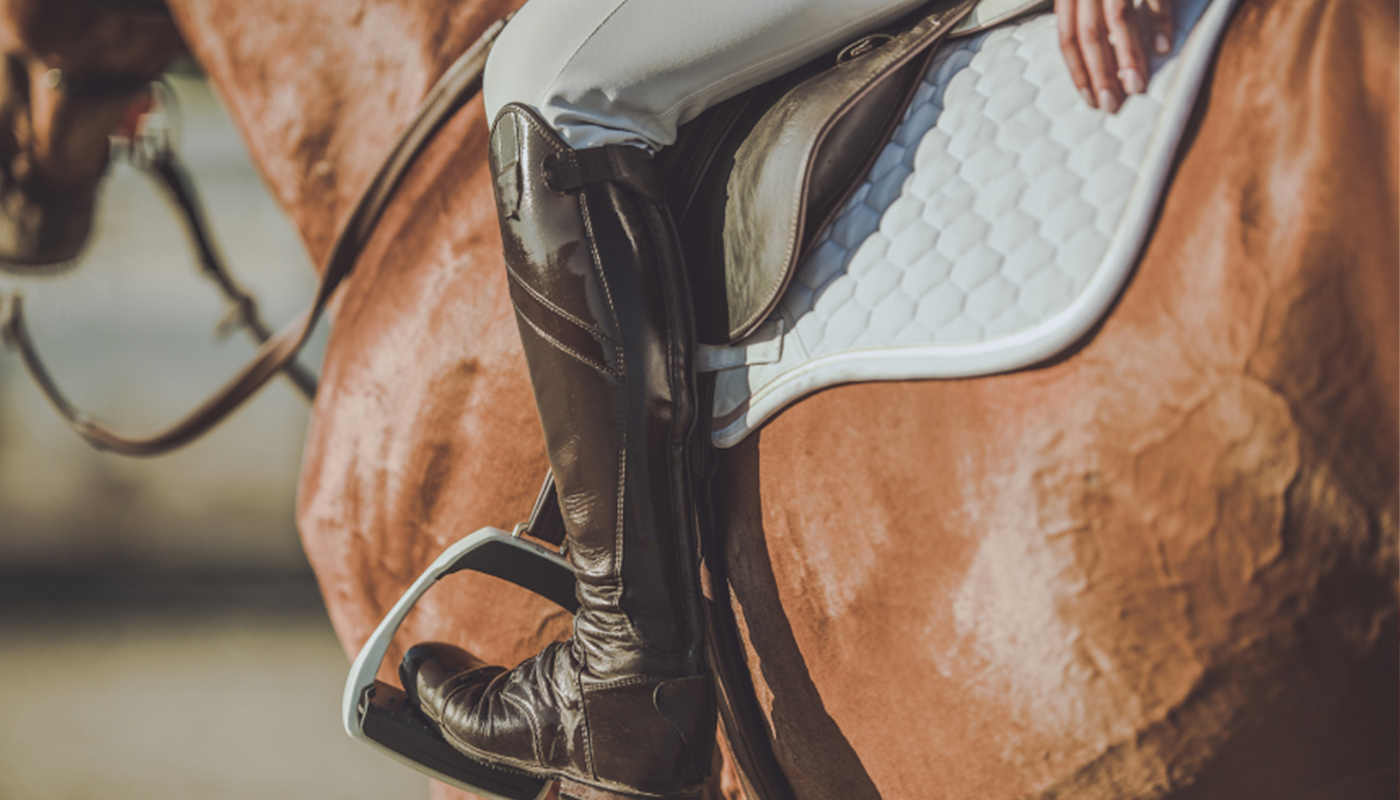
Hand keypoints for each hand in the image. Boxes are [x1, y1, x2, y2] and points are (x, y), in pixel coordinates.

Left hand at [1056, 0, 1173, 112]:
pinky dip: (1159, 22)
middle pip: (1089, 35)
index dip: (1078, 71)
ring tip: (1137, 86)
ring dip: (1128, 56)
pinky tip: (1162, 48)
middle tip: (1112, 105)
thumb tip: (1094, 69)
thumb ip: (1086, 19)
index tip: (1091, 100)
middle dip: (1101, 73)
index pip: (1067, 38)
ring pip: (1117, 18)